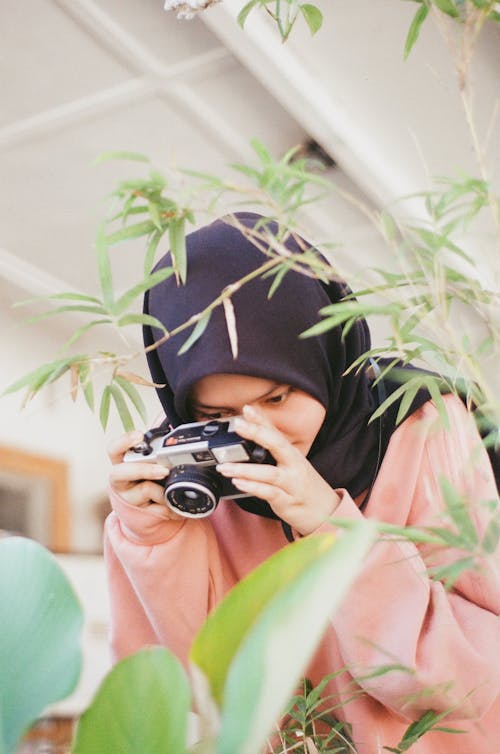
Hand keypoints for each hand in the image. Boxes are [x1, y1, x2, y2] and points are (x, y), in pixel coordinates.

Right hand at [108, 430, 181, 518]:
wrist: (146, 511)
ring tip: (173, 491)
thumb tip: (169, 432)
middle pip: (120, 472)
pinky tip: (173, 507)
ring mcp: (127, 498)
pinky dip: (169, 508)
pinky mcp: (138, 515)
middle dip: (144, 470)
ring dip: (163, 491)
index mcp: (121, 463)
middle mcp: (120, 481)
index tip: (139, 436)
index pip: (114, 449)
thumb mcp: (149, 466)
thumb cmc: (148, 480)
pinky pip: (157, 510)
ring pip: (145, 490)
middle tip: (163, 471)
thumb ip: (154, 452)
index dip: (124, 441)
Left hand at [216, 405, 340, 534]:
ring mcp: (292, 484)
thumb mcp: (292, 464)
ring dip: (245, 469)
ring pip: (269, 473)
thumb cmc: (304, 486)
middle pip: (277, 445)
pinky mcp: (287, 502)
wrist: (327, 511)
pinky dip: (253, 487)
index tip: (247, 408)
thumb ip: (274, 448)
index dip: (262, 419)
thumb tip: (254, 429)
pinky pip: (269, 493)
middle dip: (257, 433)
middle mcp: (294, 465)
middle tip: (238, 425)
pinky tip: (238, 483)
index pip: (276, 432)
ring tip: (225, 466)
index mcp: (292, 454)